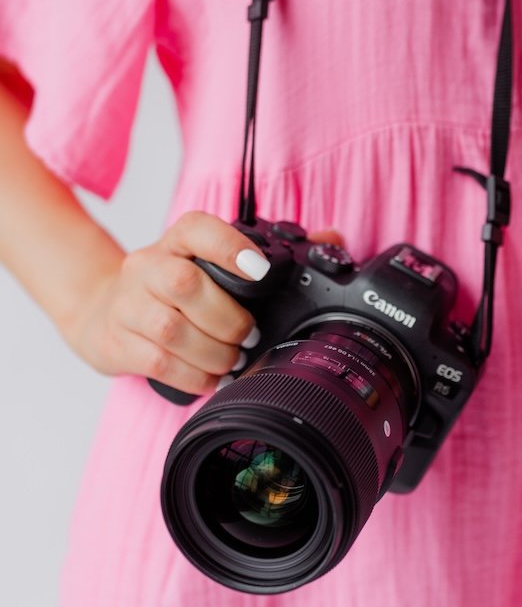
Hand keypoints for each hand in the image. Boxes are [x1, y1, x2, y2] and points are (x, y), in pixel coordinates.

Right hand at [63, 211, 345, 395]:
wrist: (105, 312)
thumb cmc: (175, 290)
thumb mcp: (212, 263)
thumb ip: (272, 251)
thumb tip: (331, 240)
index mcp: (178, 240)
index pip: (198, 228)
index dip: (229, 247)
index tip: (261, 271)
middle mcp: (147, 266)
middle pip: (184, 283)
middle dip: (227, 318)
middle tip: (249, 335)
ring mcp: (128, 303)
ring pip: (170, 328)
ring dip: (213, 352)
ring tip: (233, 360)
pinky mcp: (117, 341)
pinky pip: (158, 362)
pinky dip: (193, 375)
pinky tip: (211, 378)